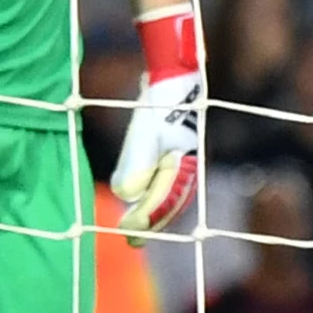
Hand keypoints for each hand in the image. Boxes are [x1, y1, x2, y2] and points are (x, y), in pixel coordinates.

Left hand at [110, 4, 203, 236]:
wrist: (174, 72)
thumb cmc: (161, 99)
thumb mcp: (145, 130)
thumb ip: (136, 161)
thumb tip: (125, 195)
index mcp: (185, 161)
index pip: (166, 198)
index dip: (148, 218)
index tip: (129, 232)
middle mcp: (187, 163)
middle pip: (171, 201)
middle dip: (152, 222)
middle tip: (132, 240)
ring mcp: (182, 156)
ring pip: (170, 192)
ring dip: (153, 211)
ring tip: (135, 228)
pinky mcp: (173, 149)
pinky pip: (166, 179)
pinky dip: (153, 193)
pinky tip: (136, 198)